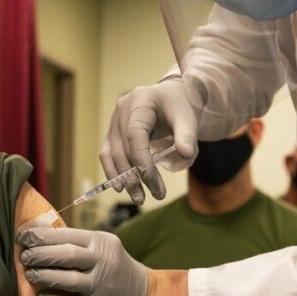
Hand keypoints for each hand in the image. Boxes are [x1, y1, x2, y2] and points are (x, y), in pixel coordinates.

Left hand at [16, 227, 147, 295]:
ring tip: (30, 274)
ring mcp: (101, 286)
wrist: (143, 294)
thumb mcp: (101, 246)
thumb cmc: (112, 265)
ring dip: (43, 276)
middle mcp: (103, 262)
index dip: (40, 236)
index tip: (22, 237)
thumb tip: (36, 235)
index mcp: (100, 242)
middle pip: (66, 255)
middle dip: (39, 255)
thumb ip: (75, 241)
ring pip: (67, 280)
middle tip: (24, 257)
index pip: (65, 235)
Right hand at [101, 77, 200, 203]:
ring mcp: (114, 120)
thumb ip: (187, 135)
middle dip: (135, 175)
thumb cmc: (181, 106)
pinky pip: (107, 154)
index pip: (135, 135)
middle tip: (151, 196)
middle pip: (122, 148)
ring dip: (123, 178)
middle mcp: (122, 109)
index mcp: (140, 101)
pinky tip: (120, 187)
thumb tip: (186, 154)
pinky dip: (112, 171)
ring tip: (138, 197)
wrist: (173, 97)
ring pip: (112, 154)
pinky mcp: (113, 132)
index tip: (154, 183)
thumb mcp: (188, 117)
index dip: (142, 161)